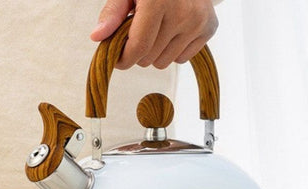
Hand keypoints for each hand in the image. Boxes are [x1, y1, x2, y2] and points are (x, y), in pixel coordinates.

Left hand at [90, 0, 217, 68]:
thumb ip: (113, 13)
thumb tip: (97, 37)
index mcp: (158, 1)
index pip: (138, 47)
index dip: (124, 59)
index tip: (118, 59)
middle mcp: (182, 13)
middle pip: (149, 59)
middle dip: (140, 51)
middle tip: (140, 33)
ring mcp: (198, 22)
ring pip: (165, 62)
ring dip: (156, 53)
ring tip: (158, 30)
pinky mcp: (209, 28)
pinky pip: (182, 59)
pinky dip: (174, 50)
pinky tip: (174, 30)